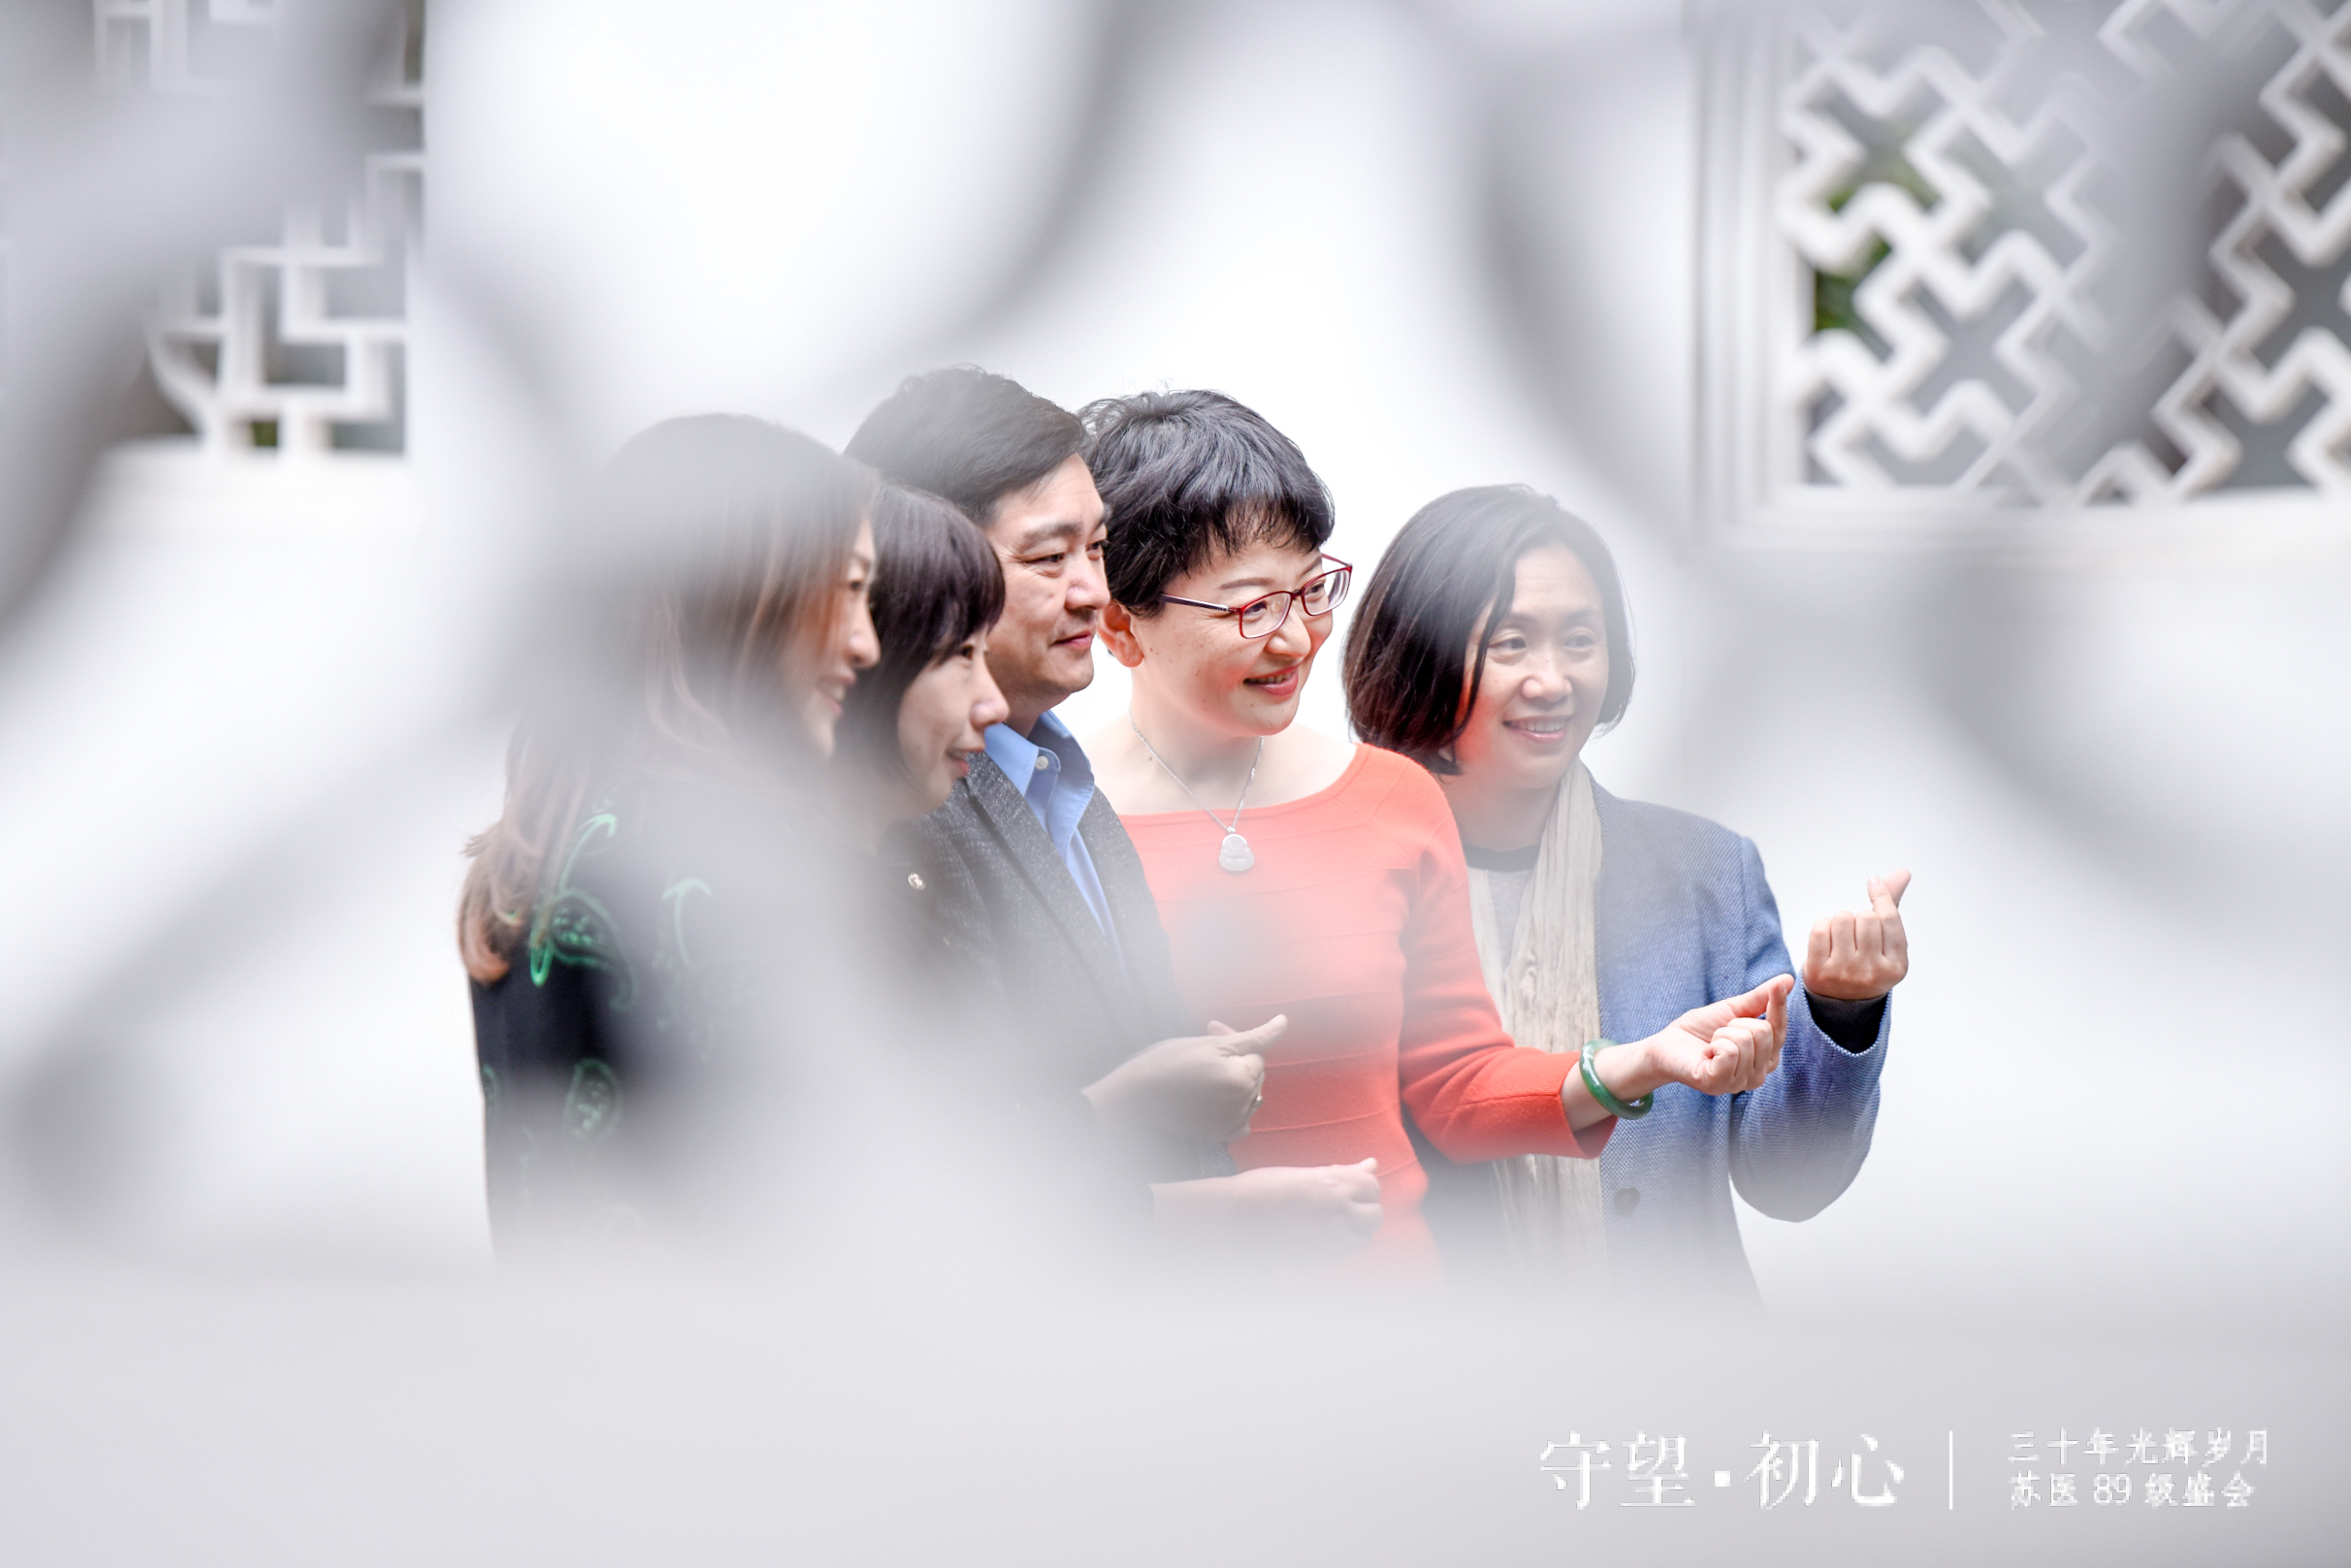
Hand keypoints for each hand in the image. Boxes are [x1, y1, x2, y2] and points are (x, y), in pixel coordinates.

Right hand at [1081, 1015, 1281, 1139]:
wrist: (1137, 1093)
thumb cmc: (1171, 1061)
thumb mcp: (1213, 1043)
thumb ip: (1255, 1036)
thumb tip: (1284, 1022)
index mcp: (1242, 1078)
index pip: (1256, 1054)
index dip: (1233, 1042)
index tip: (1209, 1033)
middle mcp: (1243, 1104)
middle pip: (1254, 1075)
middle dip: (1235, 1061)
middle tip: (1204, 1053)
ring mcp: (1232, 1122)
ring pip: (1248, 1094)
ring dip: (1234, 1083)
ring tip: (1205, 1075)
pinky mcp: (1220, 1135)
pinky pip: (1242, 1121)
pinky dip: (1234, 1110)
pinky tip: (1214, 1098)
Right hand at [1150, 1159, 1382, 1260]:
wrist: (1234, 1217)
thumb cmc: (1265, 1188)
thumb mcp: (1306, 1174)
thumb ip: (1344, 1172)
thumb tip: (1373, 1163)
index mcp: (1335, 1181)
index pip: (1372, 1186)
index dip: (1361, 1189)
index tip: (1346, 1190)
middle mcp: (1339, 1208)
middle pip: (1374, 1214)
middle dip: (1363, 1211)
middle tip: (1339, 1209)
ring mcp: (1332, 1236)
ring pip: (1364, 1238)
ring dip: (1354, 1231)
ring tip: (1329, 1224)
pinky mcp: (1322, 1258)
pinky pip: (1345, 1254)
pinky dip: (1339, 1247)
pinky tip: (1318, 1238)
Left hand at [1566, 975, 1790, 1124]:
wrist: (1665, 1043)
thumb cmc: (1698, 1030)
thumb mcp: (1732, 1010)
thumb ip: (1760, 999)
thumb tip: (1788, 980)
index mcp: (1765, 1057)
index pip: (1780, 1028)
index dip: (1778, 1005)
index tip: (1777, 987)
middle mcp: (1758, 1074)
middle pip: (1764, 1032)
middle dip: (1736, 1023)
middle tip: (1719, 1033)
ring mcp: (1739, 1083)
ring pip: (1746, 1040)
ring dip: (1722, 1033)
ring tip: (1711, 1044)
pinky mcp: (1718, 1084)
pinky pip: (1729, 1053)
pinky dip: (1714, 1044)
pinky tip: (1706, 1053)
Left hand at [1804, 871, 1910, 1000]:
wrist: (1841, 1004)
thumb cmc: (1867, 964)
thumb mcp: (1886, 943)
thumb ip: (1891, 907)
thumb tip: (1902, 873)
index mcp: (1896, 966)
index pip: (1889, 919)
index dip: (1881, 895)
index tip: (1873, 882)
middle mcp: (1872, 972)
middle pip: (1865, 917)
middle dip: (1859, 916)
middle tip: (1856, 934)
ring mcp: (1844, 973)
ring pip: (1842, 919)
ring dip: (1840, 921)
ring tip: (1842, 938)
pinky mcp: (1818, 972)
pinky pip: (1820, 929)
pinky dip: (1823, 926)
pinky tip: (1827, 939)